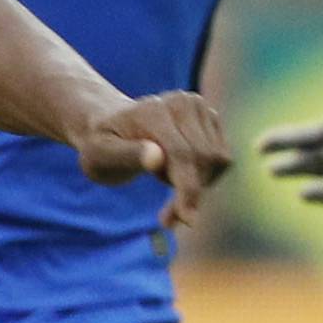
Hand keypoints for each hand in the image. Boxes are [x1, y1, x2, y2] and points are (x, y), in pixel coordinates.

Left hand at [74, 90, 232, 227]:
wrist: (114, 125)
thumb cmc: (102, 145)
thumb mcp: (100, 154)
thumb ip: (126, 155)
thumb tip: (157, 158)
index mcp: (154, 111)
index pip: (182, 154)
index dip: (187, 189)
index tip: (187, 219)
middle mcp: (182, 103)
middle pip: (204, 158)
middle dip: (191, 193)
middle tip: (166, 218)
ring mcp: (200, 107)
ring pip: (218, 160)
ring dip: (198, 185)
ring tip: (164, 182)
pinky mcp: (211, 118)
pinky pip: (222, 158)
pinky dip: (206, 177)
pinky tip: (179, 176)